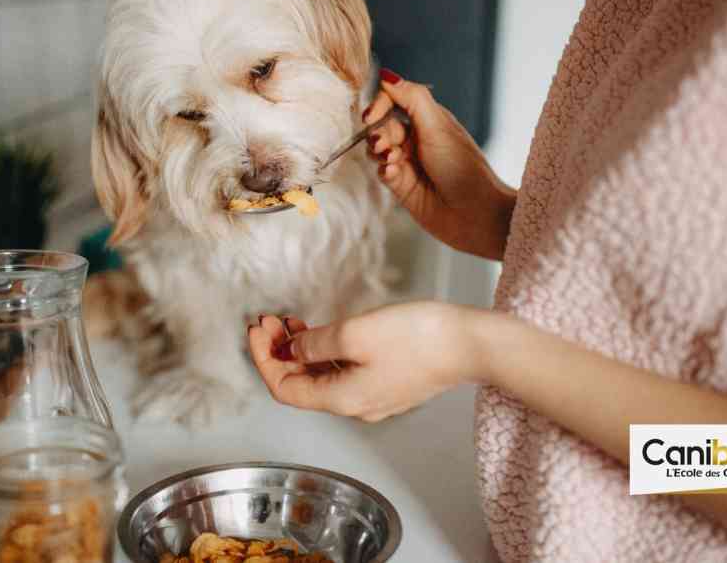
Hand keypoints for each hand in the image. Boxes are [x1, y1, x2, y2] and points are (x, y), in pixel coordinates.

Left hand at [246, 303, 495, 421]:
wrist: (470, 345)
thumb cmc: (420, 339)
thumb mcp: (355, 334)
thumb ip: (316, 344)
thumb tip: (293, 351)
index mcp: (341, 399)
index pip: (284, 388)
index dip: (263, 359)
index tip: (256, 330)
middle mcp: (354, 404)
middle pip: (300, 384)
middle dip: (278, 352)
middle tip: (268, 320)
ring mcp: (372, 395)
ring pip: (320, 377)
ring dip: (300, 350)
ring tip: (288, 321)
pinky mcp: (386, 381)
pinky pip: (342, 371)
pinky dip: (323, 352)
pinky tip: (320, 331)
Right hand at [365, 68, 516, 259]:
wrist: (475, 214)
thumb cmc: (464, 168)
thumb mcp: (437, 125)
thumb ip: (411, 98)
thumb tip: (386, 75)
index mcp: (429, 120)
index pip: (394, 100)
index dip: (380, 104)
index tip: (371, 115)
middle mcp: (418, 139)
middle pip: (382, 125)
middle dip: (378, 132)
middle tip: (384, 145)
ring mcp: (409, 163)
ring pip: (378, 149)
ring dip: (379, 152)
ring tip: (392, 160)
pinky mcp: (402, 186)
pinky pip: (382, 172)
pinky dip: (384, 170)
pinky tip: (394, 174)